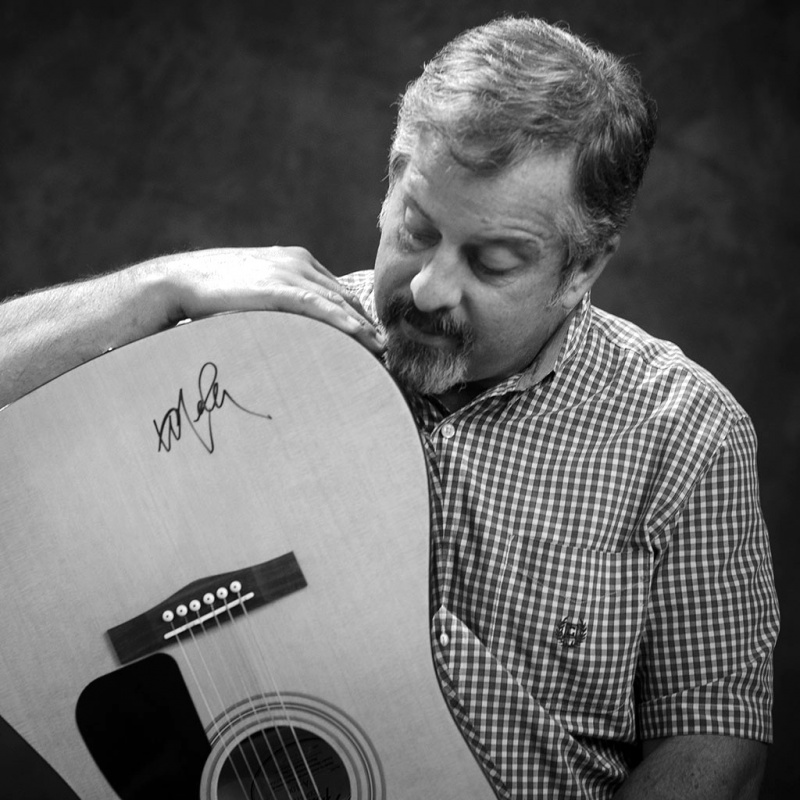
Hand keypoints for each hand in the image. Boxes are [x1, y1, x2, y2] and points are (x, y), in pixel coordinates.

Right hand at [159, 246, 384, 354]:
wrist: (181, 279)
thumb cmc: (214, 289)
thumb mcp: (255, 287)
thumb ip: (279, 297)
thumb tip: (292, 323)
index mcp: (295, 259)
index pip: (337, 289)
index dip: (357, 314)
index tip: (371, 336)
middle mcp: (299, 262)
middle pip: (345, 296)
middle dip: (366, 323)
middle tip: (383, 349)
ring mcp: (290, 273)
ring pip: (339, 303)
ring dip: (363, 328)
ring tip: (380, 351)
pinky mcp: (279, 289)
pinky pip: (321, 308)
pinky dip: (345, 323)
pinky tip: (362, 337)